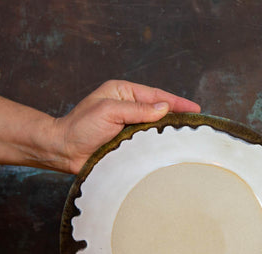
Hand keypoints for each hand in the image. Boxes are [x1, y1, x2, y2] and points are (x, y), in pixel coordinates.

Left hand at [47, 80, 200, 173]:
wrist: (64, 151)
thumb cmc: (81, 127)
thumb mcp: (109, 111)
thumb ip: (137, 109)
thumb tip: (164, 108)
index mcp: (123, 93)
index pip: (156, 96)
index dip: (176, 102)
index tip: (195, 109)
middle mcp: (128, 109)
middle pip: (159, 111)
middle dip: (177, 117)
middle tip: (197, 125)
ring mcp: (129, 128)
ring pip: (155, 129)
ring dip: (169, 133)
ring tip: (188, 138)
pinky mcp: (127, 145)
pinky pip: (147, 144)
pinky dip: (158, 147)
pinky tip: (170, 151)